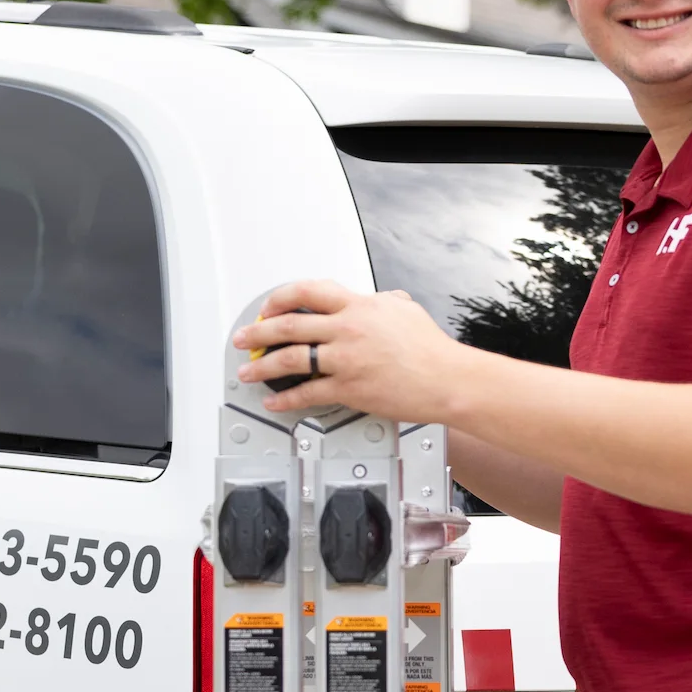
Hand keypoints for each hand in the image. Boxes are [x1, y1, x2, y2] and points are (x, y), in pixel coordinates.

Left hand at [231, 280, 473, 420]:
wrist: (447, 378)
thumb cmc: (431, 349)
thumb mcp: (406, 310)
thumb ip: (385, 302)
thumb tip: (380, 299)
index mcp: (358, 305)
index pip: (307, 291)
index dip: (280, 298)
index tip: (268, 308)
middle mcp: (347, 328)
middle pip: (289, 325)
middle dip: (257, 332)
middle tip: (243, 338)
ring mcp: (346, 359)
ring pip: (291, 359)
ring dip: (262, 366)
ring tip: (247, 371)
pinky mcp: (349, 388)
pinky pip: (308, 393)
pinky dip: (286, 398)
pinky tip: (275, 400)